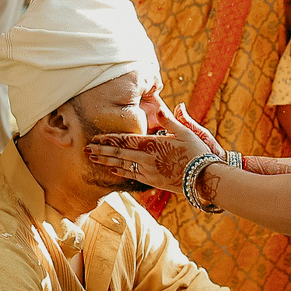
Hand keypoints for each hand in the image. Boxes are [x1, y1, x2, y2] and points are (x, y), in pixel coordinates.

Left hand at [85, 98, 212, 190]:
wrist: (205, 178)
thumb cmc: (197, 152)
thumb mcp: (186, 132)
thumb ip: (170, 121)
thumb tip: (160, 108)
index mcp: (153, 145)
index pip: (125, 140)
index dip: (109, 139)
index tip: (95, 137)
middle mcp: (147, 160)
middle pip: (119, 154)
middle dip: (101, 151)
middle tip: (86, 149)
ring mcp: (149, 172)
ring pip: (122, 166)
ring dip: (106, 162)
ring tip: (93, 159)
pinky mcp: (153, 181)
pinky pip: (132, 175)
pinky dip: (120, 171)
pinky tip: (112, 170)